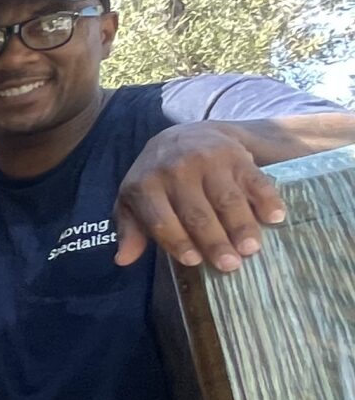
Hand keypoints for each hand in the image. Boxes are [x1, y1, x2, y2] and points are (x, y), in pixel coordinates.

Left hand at [112, 124, 286, 271]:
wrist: (185, 134)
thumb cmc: (156, 179)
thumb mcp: (134, 200)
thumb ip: (130, 230)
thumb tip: (123, 260)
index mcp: (146, 186)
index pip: (162, 220)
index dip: (177, 242)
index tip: (193, 261)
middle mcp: (177, 171)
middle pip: (198, 213)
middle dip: (214, 241)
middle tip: (230, 265)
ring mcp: (209, 161)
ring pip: (227, 199)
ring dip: (241, 225)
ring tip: (252, 248)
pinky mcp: (237, 155)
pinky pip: (254, 179)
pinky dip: (267, 198)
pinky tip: (276, 217)